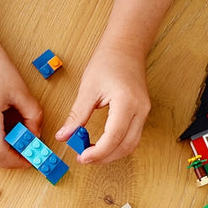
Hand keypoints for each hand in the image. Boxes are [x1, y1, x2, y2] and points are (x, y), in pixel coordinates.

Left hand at [56, 42, 149, 164]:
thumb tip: (64, 135)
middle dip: (105, 157)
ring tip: (91, 153)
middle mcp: (140, 110)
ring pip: (132, 144)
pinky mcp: (142, 113)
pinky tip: (102, 144)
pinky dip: (118, 145)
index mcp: (127, 102)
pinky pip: (132, 136)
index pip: (115, 136)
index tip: (82, 157)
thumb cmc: (108, 61)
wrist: (125, 48)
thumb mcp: (88, 88)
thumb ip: (77, 115)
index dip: (99, 152)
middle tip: (84, 158)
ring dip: (112, 154)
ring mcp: (144, 112)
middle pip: (126, 146)